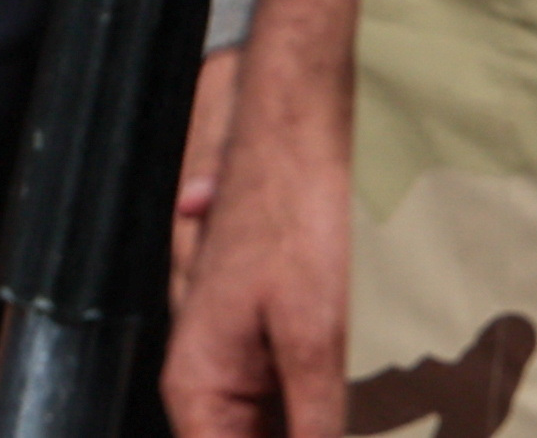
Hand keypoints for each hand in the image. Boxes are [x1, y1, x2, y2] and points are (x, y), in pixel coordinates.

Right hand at [162, 37, 347, 437]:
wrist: (287, 131)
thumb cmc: (289, 214)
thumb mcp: (313, 334)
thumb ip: (316, 421)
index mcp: (197, 385)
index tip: (319, 437)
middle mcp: (203, 378)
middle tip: (334, 422)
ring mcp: (229, 357)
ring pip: (265, 427)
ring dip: (304, 428)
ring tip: (336, 415)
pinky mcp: (257, 337)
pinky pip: (278, 399)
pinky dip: (308, 412)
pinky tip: (339, 411)